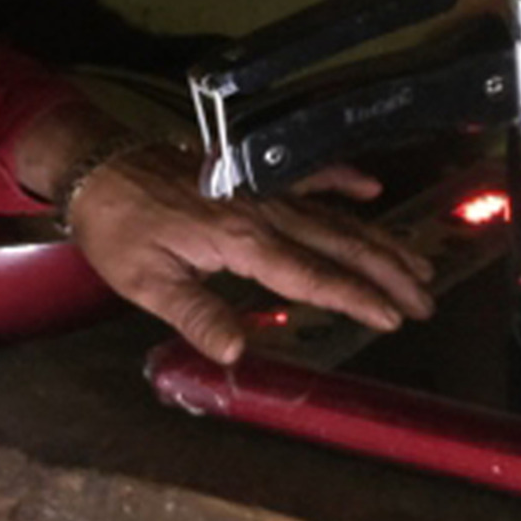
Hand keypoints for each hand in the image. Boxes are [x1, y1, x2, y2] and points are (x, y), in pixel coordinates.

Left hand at [60, 145, 438, 365]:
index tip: (395, 317)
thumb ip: (195, 315)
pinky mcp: (247, 173)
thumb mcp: (144, 281)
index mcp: (240, 240)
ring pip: (333, 214)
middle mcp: (260, 209)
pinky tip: (372, 187)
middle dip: (386, 273)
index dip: (356, 297)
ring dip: (378, 238)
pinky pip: (305, 173)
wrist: (94, 165)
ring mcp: (258, 188)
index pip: (312, 275)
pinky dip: (341, 178)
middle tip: (426, 300)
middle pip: (338, 244)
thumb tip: (237, 355)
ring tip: (419, 262)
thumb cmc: (116, 226)